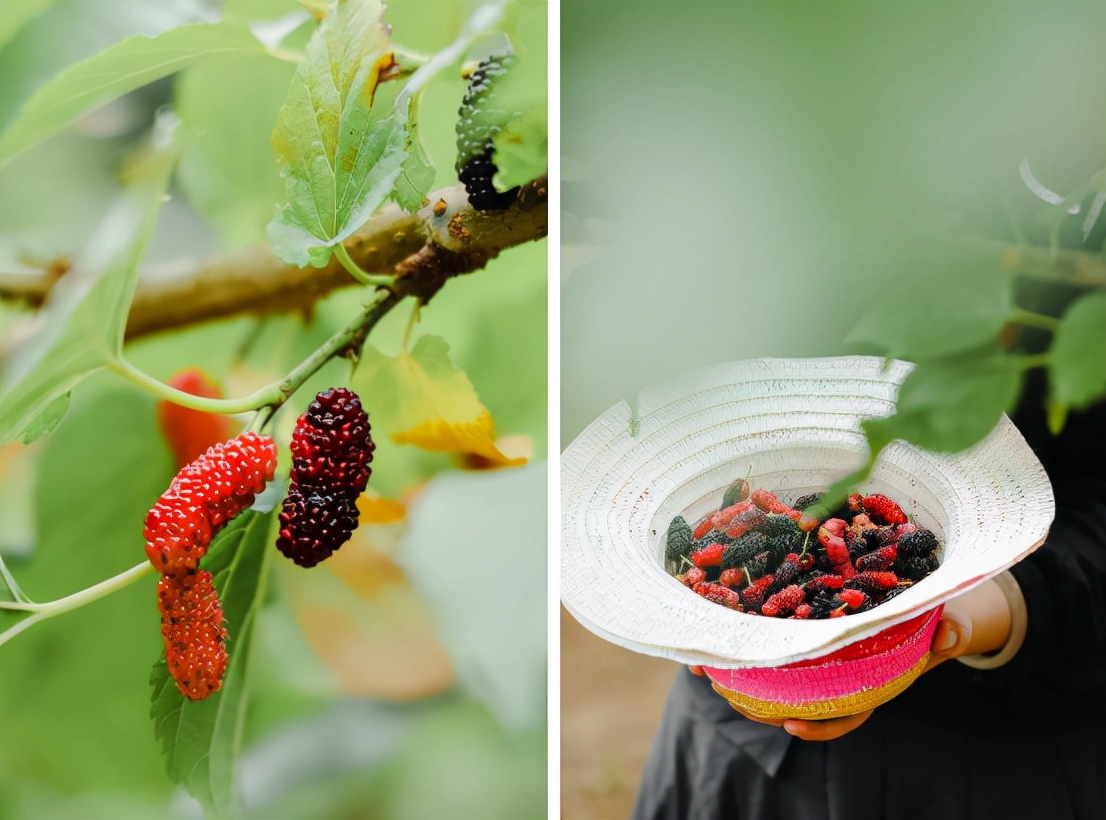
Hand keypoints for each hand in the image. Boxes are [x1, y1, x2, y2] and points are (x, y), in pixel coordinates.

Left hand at [697, 576, 1013, 740]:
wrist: (935, 597)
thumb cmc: (942, 614)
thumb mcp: (951, 619)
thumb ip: (950, 630)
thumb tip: (948, 635)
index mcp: (872, 680)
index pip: (846, 714)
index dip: (820, 727)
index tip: (791, 726)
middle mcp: (841, 672)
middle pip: (798, 700)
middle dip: (759, 705)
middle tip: (730, 699)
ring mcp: (821, 654)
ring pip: (776, 673)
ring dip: (737, 671)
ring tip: (704, 668)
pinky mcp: (805, 627)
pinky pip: (770, 637)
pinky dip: (742, 634)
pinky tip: (713, 626)